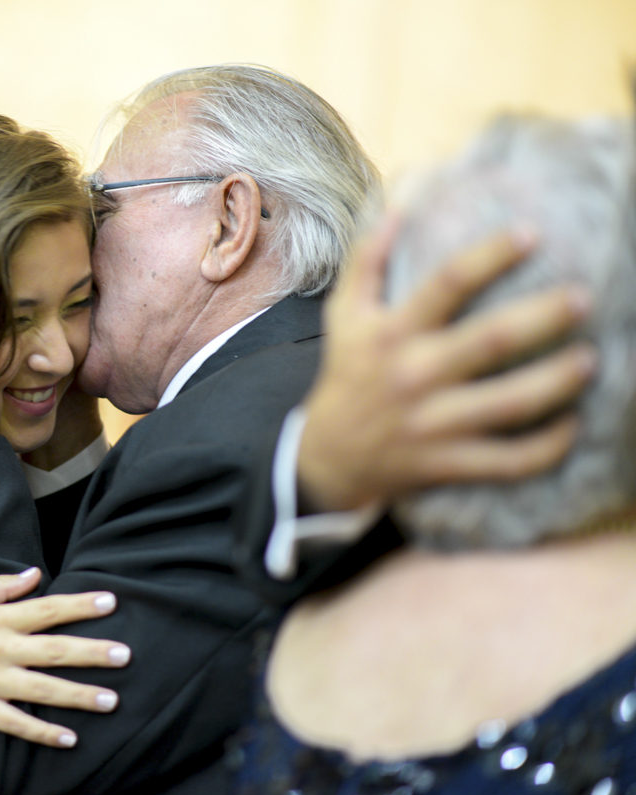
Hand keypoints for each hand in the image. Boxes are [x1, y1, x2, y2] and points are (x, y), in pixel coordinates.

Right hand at [0, 568, 128, 747]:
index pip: (46, 609)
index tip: (111, 602)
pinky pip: (18, 723)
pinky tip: (70, 738)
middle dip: (92, 653)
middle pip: (54, 650)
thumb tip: (35, 575)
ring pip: (43, 689)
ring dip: (79, 695)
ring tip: (112, 700)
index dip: (80, 605)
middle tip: (126, 655)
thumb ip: (0, 588)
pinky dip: (44, 732)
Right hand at [298, 217, 595, 511]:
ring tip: (590, 359)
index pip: (445, 284)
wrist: (330, 456)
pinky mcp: (448, 462)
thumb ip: (367, 260)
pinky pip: (509, 460)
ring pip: (510, 403)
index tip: (532, 232)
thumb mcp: (343, 314)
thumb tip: (400, 205)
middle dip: (544, 316)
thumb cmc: (347, 375)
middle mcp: (414, 374)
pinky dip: (547, 446)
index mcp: (391, 332)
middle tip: (583, 297)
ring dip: (558, 381)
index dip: (490, 255)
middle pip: (490, 340)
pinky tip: (571, 425)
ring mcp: (433, 423)